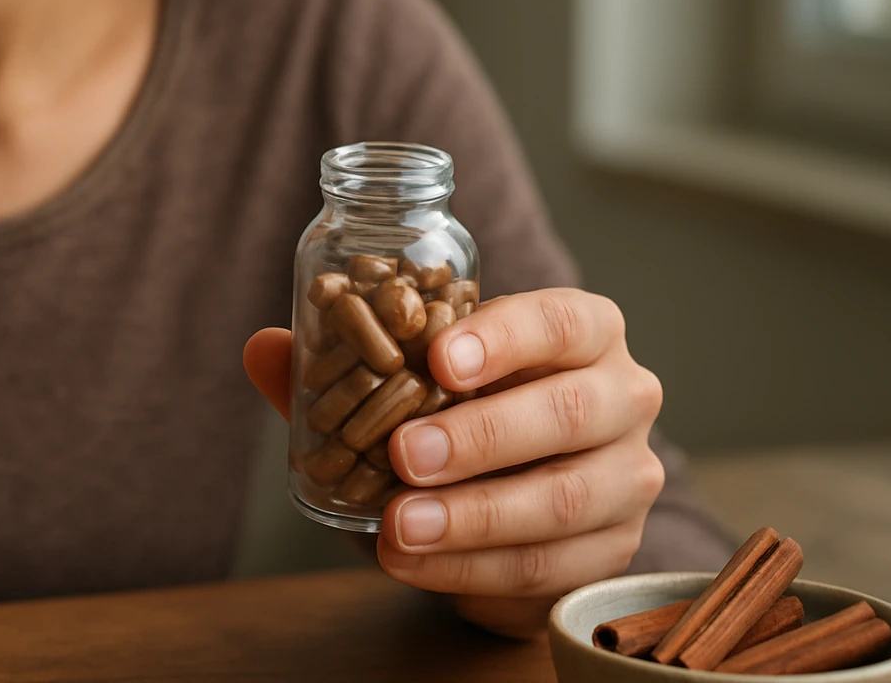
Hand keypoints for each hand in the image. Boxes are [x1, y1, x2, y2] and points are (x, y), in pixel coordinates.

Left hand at [243, 287, 664, 638]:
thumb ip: (338, 366)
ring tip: (397, 526)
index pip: (560, 320)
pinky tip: (414, 563)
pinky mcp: (614, 552)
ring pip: (564, 498)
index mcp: (581, 333)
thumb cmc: (462, 414)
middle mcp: (622, 396)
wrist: (515, 503)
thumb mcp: (405, 384)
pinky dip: (473, 568)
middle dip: (481, 435)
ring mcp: (627, 477)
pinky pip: (549, 566)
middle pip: (570, 409)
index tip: (440, 360)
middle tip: (406, 455)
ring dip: (473, 516)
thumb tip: (263, 349)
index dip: (504, 338)